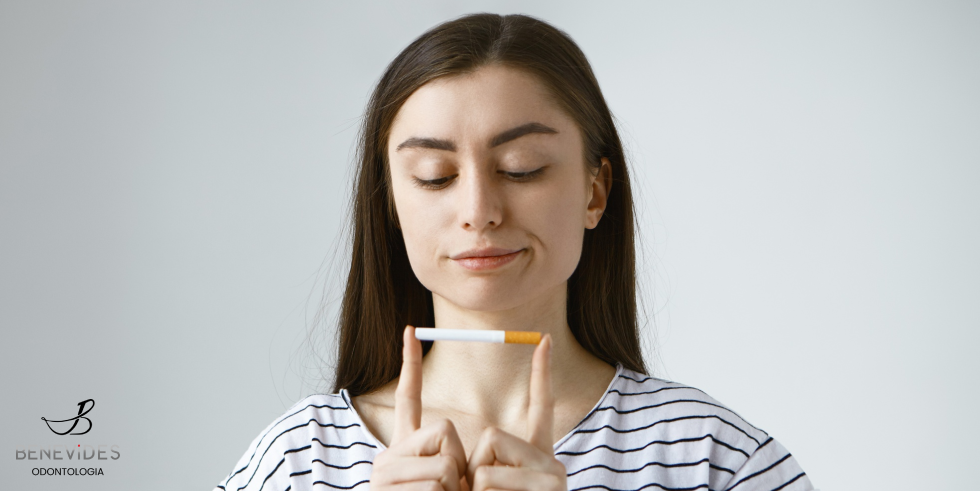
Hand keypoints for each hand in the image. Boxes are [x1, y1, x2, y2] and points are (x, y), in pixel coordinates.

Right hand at [369, 325, 469, 490]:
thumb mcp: (445, 482)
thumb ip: (447, 458)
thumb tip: (459, 451)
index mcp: (401, 448)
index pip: (407, 398)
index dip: (409, 363)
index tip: (410, 330)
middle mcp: (387, 456)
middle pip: (444, 430)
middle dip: (458, 463)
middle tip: (448, 490)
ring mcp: (383, 475)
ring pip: (446, 463)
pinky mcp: (384, 489)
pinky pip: (436, 485)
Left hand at [465, 334, 566, 490]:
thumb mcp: (489, 486)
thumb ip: (486, 465)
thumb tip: (458, 461)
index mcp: (540, 457)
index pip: (542, 407)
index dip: (542, 373)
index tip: (545, 339)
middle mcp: (552, 465)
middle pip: (492, 435)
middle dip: (476, 467)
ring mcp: (553, 480)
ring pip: (484, 466)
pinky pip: (487, 481)